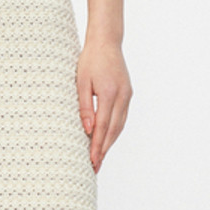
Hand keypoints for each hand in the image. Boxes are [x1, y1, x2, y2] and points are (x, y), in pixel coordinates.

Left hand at [76, 38, 130, 172]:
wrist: (106, 42)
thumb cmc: (90, 60)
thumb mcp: (81, 82)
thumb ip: (85, 107)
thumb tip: (87, 130)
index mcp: (109, 94)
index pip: (102, 127)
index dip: (97, 146)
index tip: (92, 161)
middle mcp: (122, 97)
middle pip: (113, 130)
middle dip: (104, 150)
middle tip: (95, 167)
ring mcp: (127, 96)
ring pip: (120, 125)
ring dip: (110, 142)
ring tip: (100, 157)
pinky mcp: (128, 94)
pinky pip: (122, 117)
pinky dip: (114, 130)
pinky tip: (107, 138)